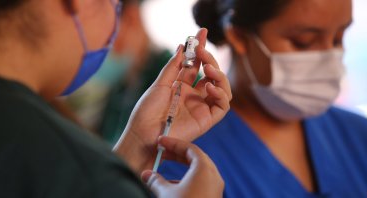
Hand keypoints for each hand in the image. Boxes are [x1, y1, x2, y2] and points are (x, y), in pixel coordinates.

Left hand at [114, 28, 231, 172]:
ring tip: (208, 69)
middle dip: (210, 59)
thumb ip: (173, 66)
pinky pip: (223, 106)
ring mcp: (201, 107)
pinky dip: (221, 94)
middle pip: (211, 74)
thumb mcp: (160, 83)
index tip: (202, 32)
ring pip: (222, 88)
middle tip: (202, 50)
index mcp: (182, 86)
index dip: (201, 48)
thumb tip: (182, 46)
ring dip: (219, 75)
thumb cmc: (147, 110)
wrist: (143, 134)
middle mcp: (194, 95)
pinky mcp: (207, 120)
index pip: (197, 65)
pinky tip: (210, 88)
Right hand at [141, 136, 223, 197]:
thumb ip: (155, 180)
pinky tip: (173, 189)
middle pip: (196, 158)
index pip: (190, 148)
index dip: (174, 143)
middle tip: (163, 151)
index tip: (161, 142)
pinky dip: (187, 181)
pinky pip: (201, 184)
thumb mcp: (164, 193)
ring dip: (181, 169)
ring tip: (164, 173)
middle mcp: (214, 177)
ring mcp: (216, 190)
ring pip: (199, 172)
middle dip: (178, 154)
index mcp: (205, 170)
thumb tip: (146, 174)